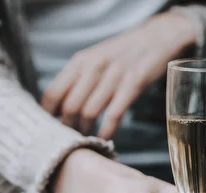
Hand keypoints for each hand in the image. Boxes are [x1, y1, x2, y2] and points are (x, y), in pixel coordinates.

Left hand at [41, 11, 195, 138]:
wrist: (157, 38)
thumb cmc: (123, 55)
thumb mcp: (95, 59)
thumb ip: (78, 79)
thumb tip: (59, 107)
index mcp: (80, 62)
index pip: (53, 93)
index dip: (48, 116)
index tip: (50, 129)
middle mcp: (93, 67)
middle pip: (69, 106)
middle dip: (67, 128)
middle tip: (70, 140)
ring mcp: (113, 76)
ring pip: (89, 112)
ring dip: (86, 132)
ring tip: (87, 140)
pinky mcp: (133, 85)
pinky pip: (114, 115)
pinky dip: (107, 131)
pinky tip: (106, 139)